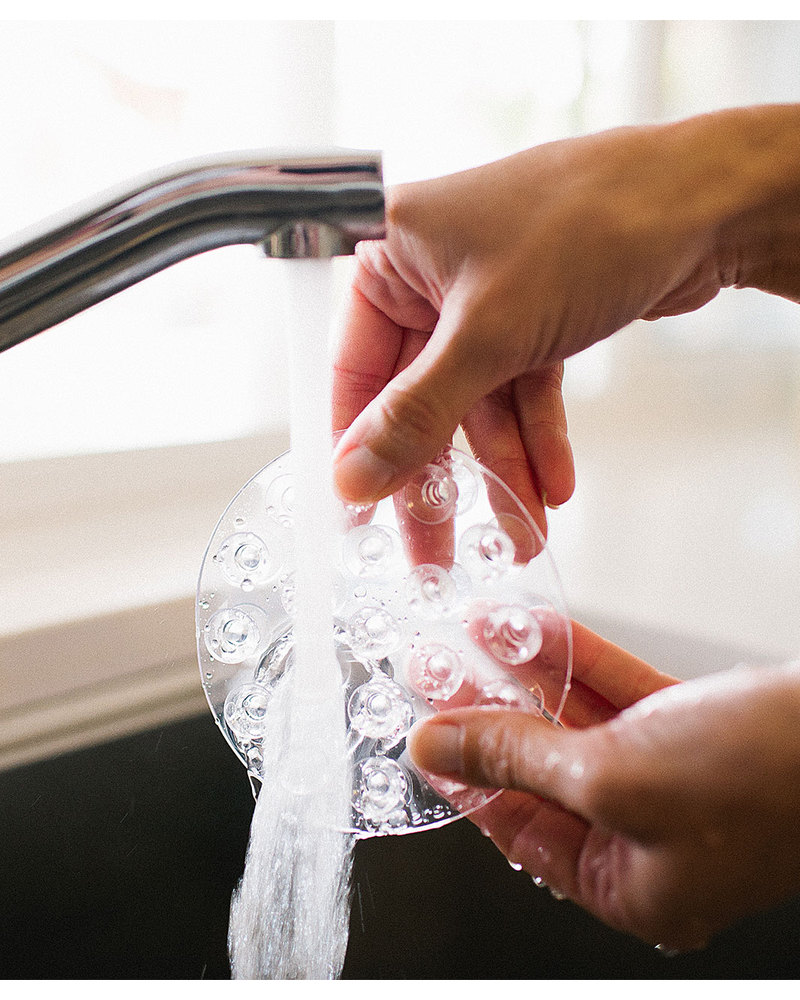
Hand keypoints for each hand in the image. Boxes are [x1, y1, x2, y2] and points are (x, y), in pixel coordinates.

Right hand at [333, 104, 799, 532]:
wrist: (704, 202)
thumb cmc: (588, 225)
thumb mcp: (487, 334)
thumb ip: (417, 414)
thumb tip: (356, 477)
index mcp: (392, 254)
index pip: (354, 368)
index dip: (358, 447)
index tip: (363, 514)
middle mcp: (431, 276)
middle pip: (416, 397)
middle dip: (437, 476)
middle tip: (435, 548)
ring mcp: (485, 298)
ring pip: (476, 403)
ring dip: (501, 469)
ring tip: (520, 531)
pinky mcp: (534, 316)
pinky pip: (521, 391)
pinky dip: (538, 437)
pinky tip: (553, 485)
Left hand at [407, 622, 799, 950]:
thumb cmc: (764, 782)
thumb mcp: (616, 778)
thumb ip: (519, 760)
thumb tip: (438, 747)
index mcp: (631, 887)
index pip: (519, 829)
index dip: (466, 777)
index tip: (423, 730)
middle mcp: (647, 838)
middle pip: (543, 770)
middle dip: (489, 715)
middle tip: (438, 671)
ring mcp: (671, 781)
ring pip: (577, 723)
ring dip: (526, 675)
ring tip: (473, 633)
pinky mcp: (691, 730)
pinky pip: (616, 694)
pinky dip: (577, 659)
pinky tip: (532, 628)